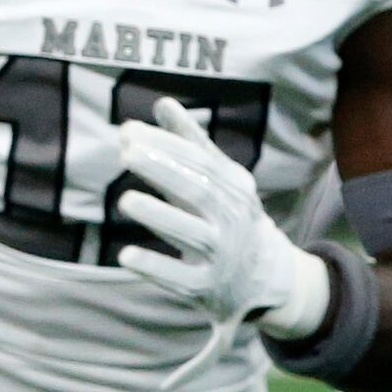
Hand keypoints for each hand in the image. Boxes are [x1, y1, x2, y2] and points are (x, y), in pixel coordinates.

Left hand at [113, 96, 327, 337]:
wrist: (266, 277)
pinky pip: (181, 279)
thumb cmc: (230, 215)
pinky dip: (155, 268)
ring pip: (191, 234)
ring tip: (124, 200)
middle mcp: (231, 219)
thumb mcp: (220, 179)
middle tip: (127, 153)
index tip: (128, 130)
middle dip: (163, 171)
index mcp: (234, 188)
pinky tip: (125, 255)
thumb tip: (162, 103)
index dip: (165, 145)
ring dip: (159, 216)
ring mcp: (221, 255)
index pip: (199, 161)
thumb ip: (190, 142)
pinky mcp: (207, 288)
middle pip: (198, 192)